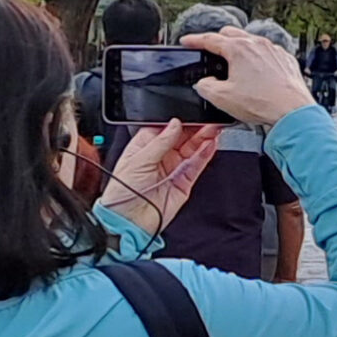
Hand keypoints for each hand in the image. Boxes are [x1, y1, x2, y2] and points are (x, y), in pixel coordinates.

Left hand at [98, 118, 220, 235]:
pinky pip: (197, 165)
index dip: (177, 122)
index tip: (188, 115)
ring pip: (192, 149)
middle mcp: (160, 157)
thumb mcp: (138, 161)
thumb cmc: (122, 193)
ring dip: (203, 138)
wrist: (128, 222)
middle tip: (206, 120)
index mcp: (144, 147)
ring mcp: (173, 168)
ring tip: (214, 129)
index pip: (164, 128)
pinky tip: (211, 144)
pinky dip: (206, 154)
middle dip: (194, 128)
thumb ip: (159, 142)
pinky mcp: (184, 182)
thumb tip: (175, 124)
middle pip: (181, 137)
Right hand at [184, 28, 314, 128]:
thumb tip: (205, 83)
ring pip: (251, 41)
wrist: (292, 112)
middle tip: (210, 49)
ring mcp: (274, 51)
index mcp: (239, 49)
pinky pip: (268, 52)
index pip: (210, 39)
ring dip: (239, 48)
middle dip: (217, 39)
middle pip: (231, 34)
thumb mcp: (222, 98)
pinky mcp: (286, 60)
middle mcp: (258, 44)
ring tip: (233, 62)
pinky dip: (257, 57)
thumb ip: (205, 87)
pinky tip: (256, 71)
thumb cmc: (262, 103)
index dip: (195, 40)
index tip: (187, 41)